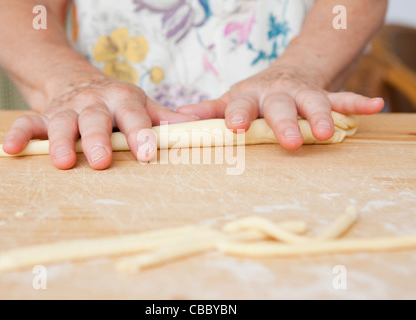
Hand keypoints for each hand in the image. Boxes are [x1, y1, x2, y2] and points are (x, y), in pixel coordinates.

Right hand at [3, 76, 196, 169]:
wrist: (77, 80)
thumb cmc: (116, 101)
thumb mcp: (141, 105)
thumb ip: (164, 119)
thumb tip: (199, 128)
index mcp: (123, 100)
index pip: (134, 117)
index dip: (141, 134)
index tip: (148, 153)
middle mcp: (95, 103)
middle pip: (96, 120)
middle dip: (98, 140)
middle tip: (102, 161)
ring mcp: (68, 109)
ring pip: (63, 123)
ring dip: (62, 142)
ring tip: (64, 163)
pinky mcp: (44, 115)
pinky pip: (28, 123)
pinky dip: (20, 134)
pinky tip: (12, 149)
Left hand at [177, 65, 383, 149]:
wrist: (285, 72)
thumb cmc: (254, 95)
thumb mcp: (231, 99)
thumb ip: (210, 110)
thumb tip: (181, 117)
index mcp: (250, 96)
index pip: (241, 106)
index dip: (238, 115)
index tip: (235, 128)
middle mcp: (276, 93)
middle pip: (280, 106)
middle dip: (285, 123)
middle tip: (290, 141)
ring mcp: (301, 92)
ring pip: (314, 101)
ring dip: (321, 116)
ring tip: (328, 132)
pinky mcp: (322, 94)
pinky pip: (341, 97)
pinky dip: (357, 103)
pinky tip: (374, 107)